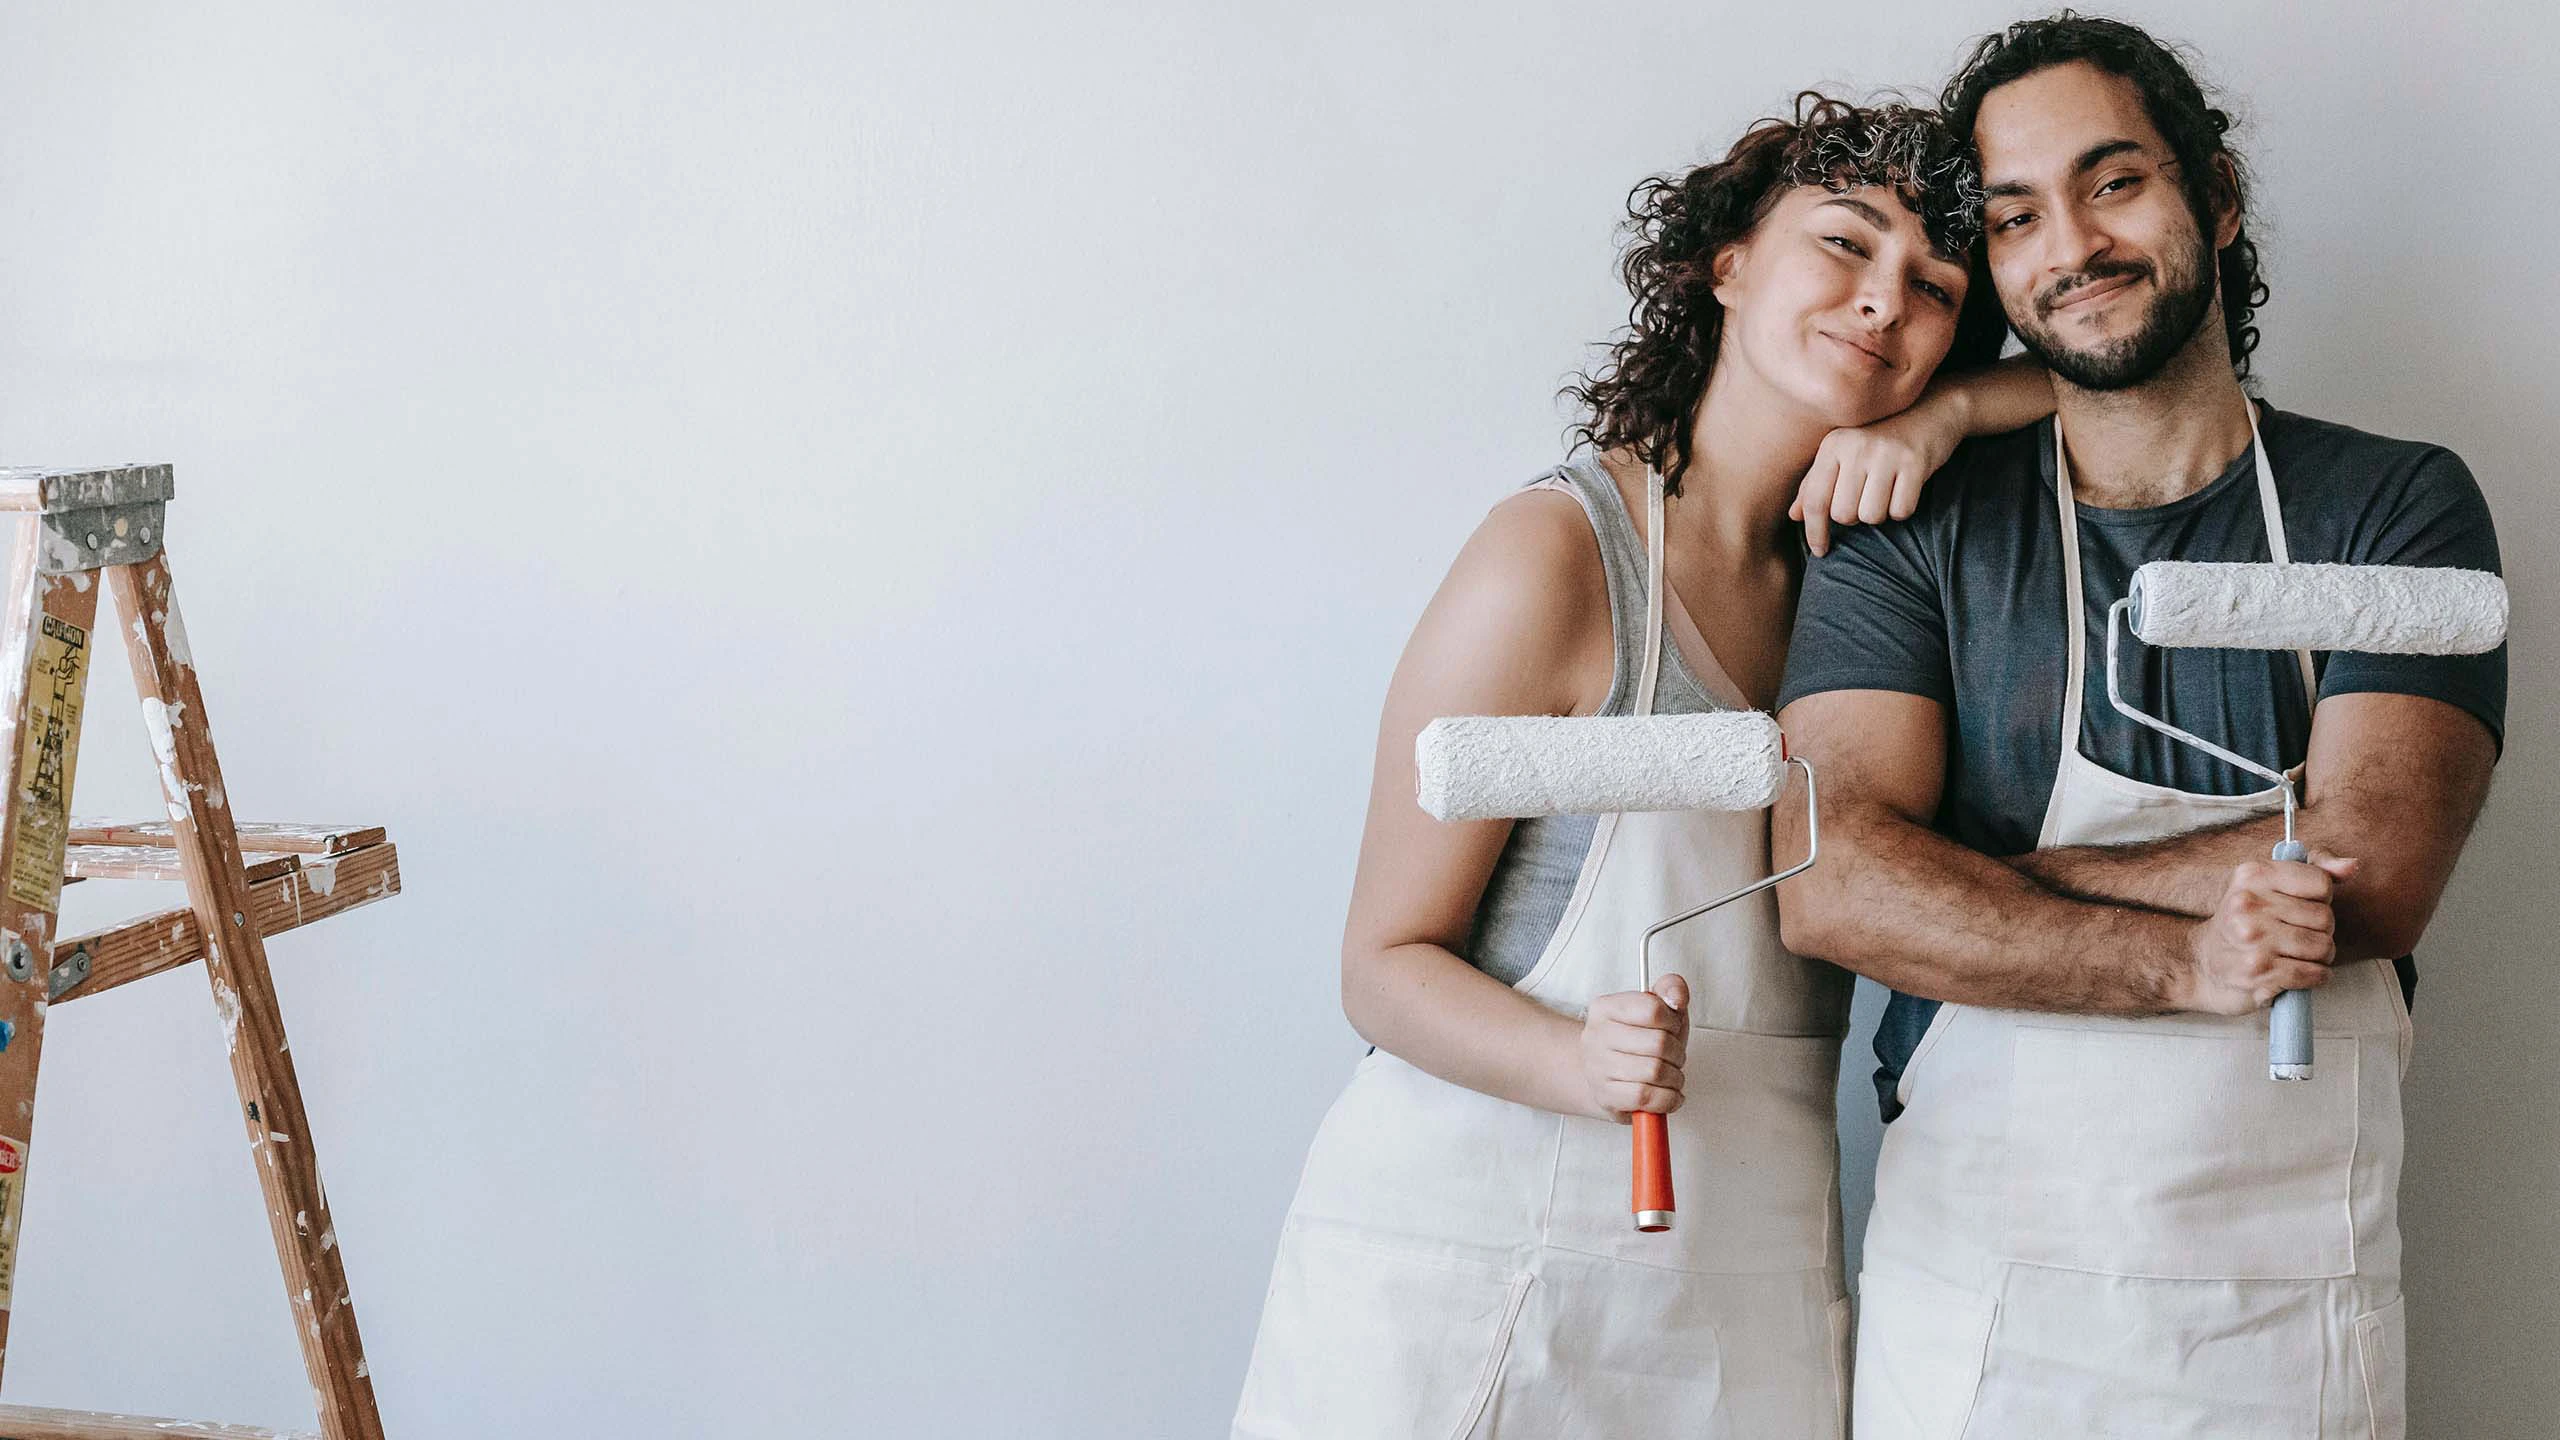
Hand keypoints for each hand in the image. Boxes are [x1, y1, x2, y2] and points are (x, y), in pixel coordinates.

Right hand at [1577, 973, 1687, 1122]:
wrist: (1607, 1074)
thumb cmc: (1636, 1042)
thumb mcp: (1657, 1009)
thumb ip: (1671, 989)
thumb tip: (1676, 997)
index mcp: (1605, 1007)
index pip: (1652, 1009)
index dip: (1673, 1022)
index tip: (1671, 1028)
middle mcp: (1596, 1036)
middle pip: (1659, 1044)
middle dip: (1677, 1054)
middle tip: (1673, 1057)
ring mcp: (1598, 1067)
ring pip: (1655, 1072)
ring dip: (1674, 1078)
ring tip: (1669, 1076)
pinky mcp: (1605, 1096)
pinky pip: (1647, 1097)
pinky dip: (1667, 1099)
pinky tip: (1665, 1093)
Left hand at [1791, 400, 1965, 556]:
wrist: (1931, 412)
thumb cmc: (1880, 441)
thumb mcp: (1843, 454)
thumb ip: (1815, 483)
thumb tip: (1793, 515)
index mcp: (1833, 445)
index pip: (1815, 500)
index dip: (1814, 532)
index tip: (1820, 551)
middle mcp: (1857, 447)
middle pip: (1844, 515)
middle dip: (1855, 517)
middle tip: (1866, 498)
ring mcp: (1886, 453)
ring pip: (1872, 516)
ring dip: (1879, 513)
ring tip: (1885, 491)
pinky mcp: (1915, 463)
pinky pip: (1901, 511)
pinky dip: (1902, 509)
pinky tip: (1905, 488)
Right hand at [2178, 852, 2357, 1013]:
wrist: (2202, 964)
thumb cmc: (2245, 922)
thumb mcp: (2270, 884)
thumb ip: (2316, 870)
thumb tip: (2351, 866)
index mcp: (2252, 875)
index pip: (2321, 883)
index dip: (2320, 899)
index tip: (2300, 906)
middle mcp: (2247, 904)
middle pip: (2325, 918)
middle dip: (2320, 931)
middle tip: (2296, 935)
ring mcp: (2252, 940)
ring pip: (2323, 947)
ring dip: (2319, 957)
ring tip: (2296, 955)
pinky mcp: (2258, 973)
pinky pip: (2313, 973)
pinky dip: (2314, 977)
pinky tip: (2297, 973)